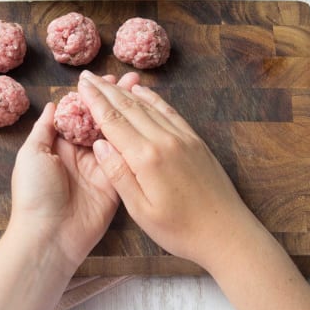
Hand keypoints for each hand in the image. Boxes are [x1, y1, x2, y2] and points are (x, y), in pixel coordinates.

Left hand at [10, 72, 139, 271]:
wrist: (48, 236)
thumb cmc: (34, 193)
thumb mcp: (31, 154)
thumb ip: (44, 128)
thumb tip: (51, 103)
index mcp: (60, 145)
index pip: (79, 113)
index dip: (93, 96)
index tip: (107, 78)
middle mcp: (81, 154)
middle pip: (101, 121)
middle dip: (115, 101)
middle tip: (132, 79)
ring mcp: (100, 168)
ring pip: (116, 136)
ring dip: (129, 115)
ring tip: (143, 92)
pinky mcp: (116, 183)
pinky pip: (126, 159)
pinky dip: (135, 141)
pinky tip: (147, 121)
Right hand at [77, 70, 255, 268]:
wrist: (228, 233)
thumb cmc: (180, 230)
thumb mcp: (140, 210)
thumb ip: (118, 174)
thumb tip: (99, 143)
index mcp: (146, 158)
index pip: (113, 121)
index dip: (94, 101)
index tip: (81, 85)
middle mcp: (164, 140)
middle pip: (128, 107)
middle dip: (105, 90)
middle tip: (88, 76)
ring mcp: (182, 137)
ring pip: (148, 106)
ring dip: (126, 90)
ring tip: (108, 80)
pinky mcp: (195, 140)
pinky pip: (169, 111)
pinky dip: (153, 99)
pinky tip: (143, 92)